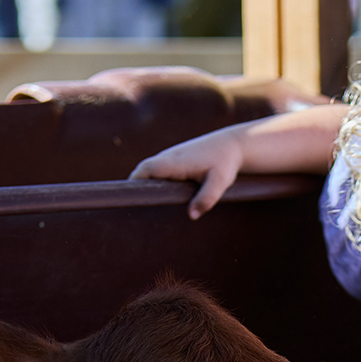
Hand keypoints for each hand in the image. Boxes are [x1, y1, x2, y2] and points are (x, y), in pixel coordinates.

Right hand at [128, 128, 246, 218]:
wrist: (231, 145)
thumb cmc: (225, 163)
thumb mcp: (220, 182)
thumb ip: (206, 199)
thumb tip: (191, 216)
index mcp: (175, 162)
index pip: (146, 170)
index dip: (134, 183)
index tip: (129, 200)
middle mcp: (168, 157)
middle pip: (143, 171)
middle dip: (136, 188)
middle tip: (134, 212)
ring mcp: (169, 157)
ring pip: (149, 171)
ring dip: (144, 185)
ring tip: (143, 210)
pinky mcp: (173, 160)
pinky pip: (156, 171)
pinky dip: (152, 182)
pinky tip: (157, 200)